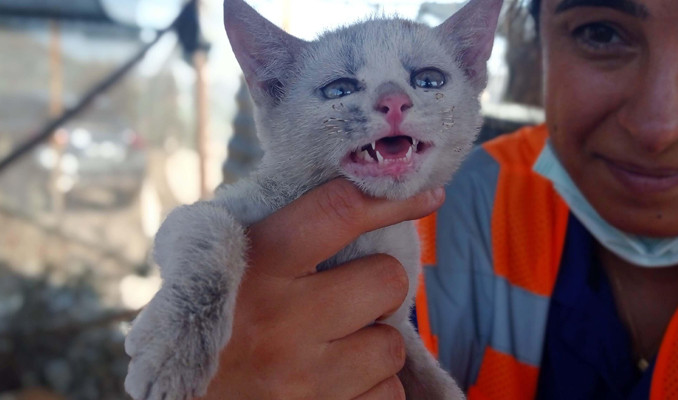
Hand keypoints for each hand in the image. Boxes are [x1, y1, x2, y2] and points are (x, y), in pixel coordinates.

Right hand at [200, 179, 444, 399]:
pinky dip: (371, 388)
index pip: (339, 213)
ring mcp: (303, 378)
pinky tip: (335, 383)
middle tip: (348, 296)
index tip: (426, 194)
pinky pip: (388, 395)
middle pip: (387, 280)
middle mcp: (281, 321)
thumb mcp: (217, 267)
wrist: (177, 399)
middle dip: (377, 286)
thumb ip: (275, 234)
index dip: (391, 199)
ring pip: (392, 344)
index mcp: (255, 265)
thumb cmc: (203, 322)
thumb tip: (356, 201)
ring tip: (332, 347)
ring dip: (372, 342)